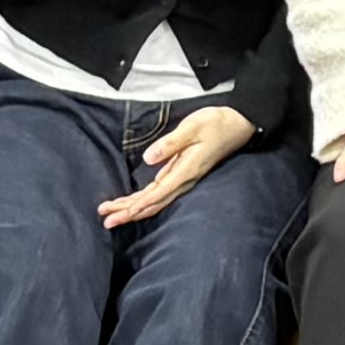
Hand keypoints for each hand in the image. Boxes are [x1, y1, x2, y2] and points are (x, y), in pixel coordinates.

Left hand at [96, 103, 254, 225]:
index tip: (120, 214)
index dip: (138, 205)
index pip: (157, 194)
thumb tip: (148, 158)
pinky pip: (160, 193)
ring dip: (133, 209)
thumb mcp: (192, 128)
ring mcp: (184, 179)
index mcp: (186, 171)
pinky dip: (143, 200)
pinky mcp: (183, 174)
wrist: (238, 125)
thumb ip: (170, 143)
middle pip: (153, 203)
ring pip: (155, 200)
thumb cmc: (216, 123)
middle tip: (106, 220)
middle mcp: (184, 180)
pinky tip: (132, 203)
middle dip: (128, 212)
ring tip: (112, 215)